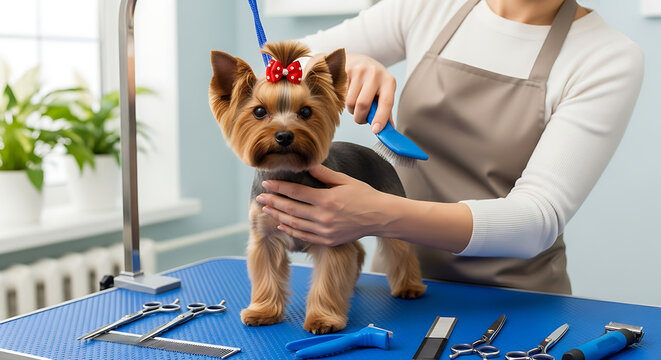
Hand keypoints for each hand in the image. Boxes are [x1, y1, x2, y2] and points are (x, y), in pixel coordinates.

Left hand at [255, 164, 387, 245]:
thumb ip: (324, 174)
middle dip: (273, 202)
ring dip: (278, 217)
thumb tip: (308, 165)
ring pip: (294, 224)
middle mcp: (323, 217)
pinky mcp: (328, 241)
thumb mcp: (345, 181)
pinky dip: (290, 231)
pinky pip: (304, 237)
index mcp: (326, 200)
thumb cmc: (365, 196)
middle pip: (291, 209)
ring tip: (266, 210)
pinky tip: (281, 226)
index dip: (279, 187)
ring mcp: (325, 231)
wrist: (381, 217)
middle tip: (260, 197)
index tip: (267, 183)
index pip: (296, 192)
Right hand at [345, 53, 395, 133]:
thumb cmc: (373, 82)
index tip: (375, 130)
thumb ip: (385, 112)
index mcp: (388, 81)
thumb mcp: (383, 93)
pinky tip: (348, 93)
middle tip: (361, 119)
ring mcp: (359, 71)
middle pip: (363, 104)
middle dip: (360, 118)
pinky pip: (341, 95)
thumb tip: (388, 132)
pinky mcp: (345, 71)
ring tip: (355, 103)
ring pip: (350, 102)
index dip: (380, 118)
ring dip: (351, 109)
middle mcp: (375, 74)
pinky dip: (344, 100)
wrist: (359, 60)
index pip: (386, 102)